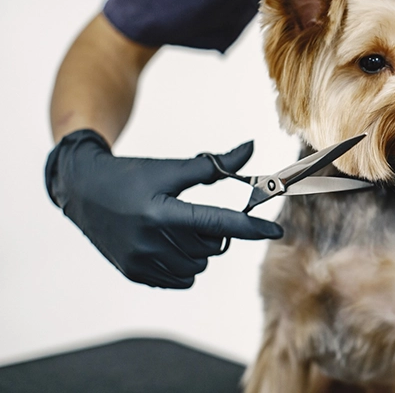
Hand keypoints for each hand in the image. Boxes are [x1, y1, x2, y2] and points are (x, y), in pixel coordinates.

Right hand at [45, 129, 282, 287]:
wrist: (84, 189)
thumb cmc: (132, 174)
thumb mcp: (171, 168)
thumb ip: (215, 165)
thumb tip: (251, 148)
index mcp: (162, 212)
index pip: (218, 222)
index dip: (251, 227)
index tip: (276, 230)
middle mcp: (150, 241)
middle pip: (211, 246)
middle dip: (214, 230)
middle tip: (194, 213)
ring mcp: (141, 261)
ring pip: (199, 265)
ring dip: (200, 249)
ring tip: (178, 228)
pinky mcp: (135, 273)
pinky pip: (182, 279)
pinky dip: (186, 264)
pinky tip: (170, 244)